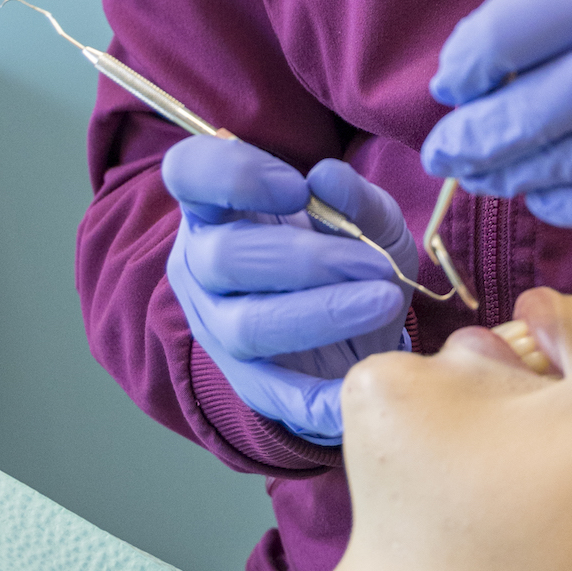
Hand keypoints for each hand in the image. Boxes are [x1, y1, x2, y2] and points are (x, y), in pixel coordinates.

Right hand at [163, 138, 414, 443]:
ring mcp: (217, 325)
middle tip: (370, 263)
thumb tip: (328, 177)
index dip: (234, 175)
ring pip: (245, 325)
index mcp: (217, 207)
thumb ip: (354, 197)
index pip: (188, 173)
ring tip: (383, 302)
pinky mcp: (246, 380)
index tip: (298, 188)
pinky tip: (356, 385)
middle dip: (304, 259)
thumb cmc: (350, 255)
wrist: (358, 329)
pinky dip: (313, 397)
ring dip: (320, 313)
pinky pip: (271, 393)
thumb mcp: (369, 218)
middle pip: (224, 257)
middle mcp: (203, 264)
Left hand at [421, 0, 571, 225]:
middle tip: (446, 149)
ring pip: (564, 163)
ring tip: (489, 174)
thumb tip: (517, 56)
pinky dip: (571, 199)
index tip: (454, 80)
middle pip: (524, 111)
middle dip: (473, 137)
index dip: (468, 64)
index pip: (508, 31)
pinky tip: (548, 194)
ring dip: (515, 174)